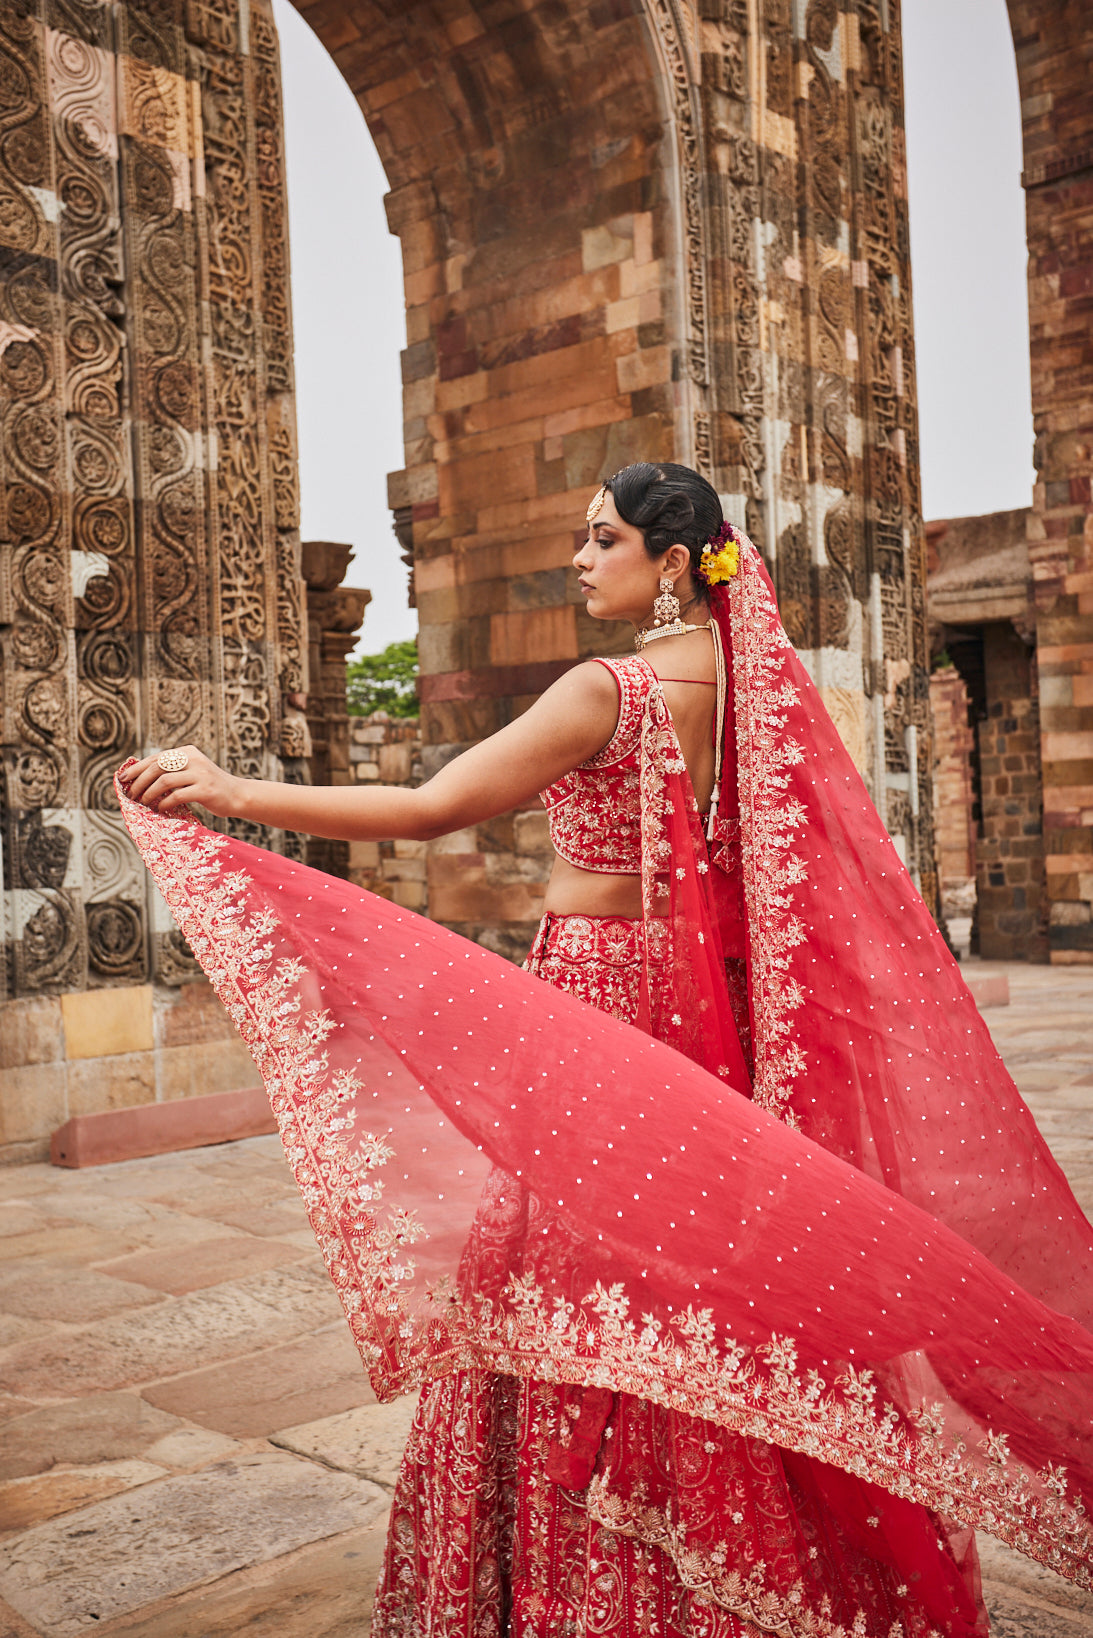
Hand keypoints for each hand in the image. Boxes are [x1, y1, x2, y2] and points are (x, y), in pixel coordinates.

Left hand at [118, 746, 241, 817]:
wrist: (238, 795)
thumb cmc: (210, 787)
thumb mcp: (192, 772)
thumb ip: (173, 771)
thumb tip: (140, 777)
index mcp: (188, 752)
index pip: (157, 757)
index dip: (137, 768)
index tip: (123, 779)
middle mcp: (194, 759)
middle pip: (158, 767)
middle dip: (140, 781)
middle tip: (131, 793)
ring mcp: (201, 774)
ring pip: (165, 780)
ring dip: (149, 793)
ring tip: (143, 802)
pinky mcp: (205, 789)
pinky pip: (177, 795)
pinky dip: (165, 803)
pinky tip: (161, 809)